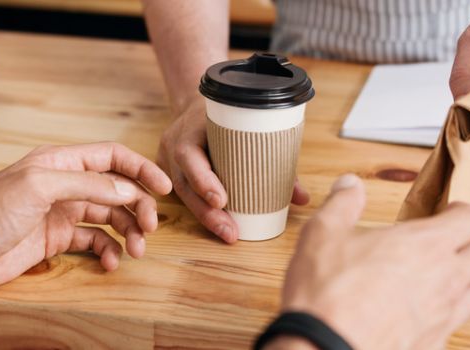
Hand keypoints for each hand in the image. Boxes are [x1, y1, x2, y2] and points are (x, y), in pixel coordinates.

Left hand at [0, 142, 172, 296]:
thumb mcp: (38, 187)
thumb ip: (87, 184)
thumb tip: (127, 190)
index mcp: (59, 162)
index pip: (111, 157)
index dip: (140, 169)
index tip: (163, 187)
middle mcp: (64, 184)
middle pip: (116, 189)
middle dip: (139, 206)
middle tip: (150, 228)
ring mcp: (61, 212)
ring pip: (110, 217)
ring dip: (128, 232)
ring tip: (136, 250)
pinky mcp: (56, 239)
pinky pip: (94, 242)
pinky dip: (107, 251)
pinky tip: (110, 261)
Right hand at [158, 100, 309, 242]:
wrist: (197, 101)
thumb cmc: (230, 113)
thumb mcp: (247, 125)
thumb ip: (275, 159)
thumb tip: (302, 198)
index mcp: (192, 127)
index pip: (189, 154)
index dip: (202, 179)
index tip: (222, 200)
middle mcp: (174, 144)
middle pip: (184, 183)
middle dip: (208, 212)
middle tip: (231, 232)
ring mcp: (167, 159)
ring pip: (181, 193)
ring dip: (205, 217)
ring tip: (228, 234)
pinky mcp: (168, 171)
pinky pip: (181, 193)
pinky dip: (200, 209)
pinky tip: (216, 225)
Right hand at [280, 175, 469, 348]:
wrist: (325, 347)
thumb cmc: (328, 292)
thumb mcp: (324, 234)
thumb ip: (343, 203)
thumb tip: (350, 185)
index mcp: (426, 244)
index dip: (461, 211)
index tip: (447, 211)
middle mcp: (445, 279)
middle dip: (466, 243)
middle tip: (441, 242)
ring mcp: (443, 315)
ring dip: (462, 282)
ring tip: (436, 280)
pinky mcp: (434, 344)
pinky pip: (452, 326)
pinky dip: (441, 318)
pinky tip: (416, 315)